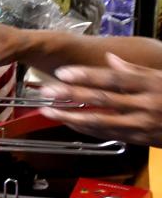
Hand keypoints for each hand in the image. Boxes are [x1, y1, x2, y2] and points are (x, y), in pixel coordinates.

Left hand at [39, 54, 161, 146]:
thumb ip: (136, 70)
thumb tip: (110, 59)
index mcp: (152, 84)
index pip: (114, 78)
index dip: (87, 75)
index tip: (63, 72)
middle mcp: (145, 104)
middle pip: (102, 99)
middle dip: (72, 95)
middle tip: (47, 91)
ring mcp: (142, 124)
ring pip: (101, 121)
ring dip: (72, 117)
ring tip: (49, 111)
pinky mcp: (140, 139)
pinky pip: (108, 133)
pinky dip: (87, 129)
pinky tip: (70, 123)